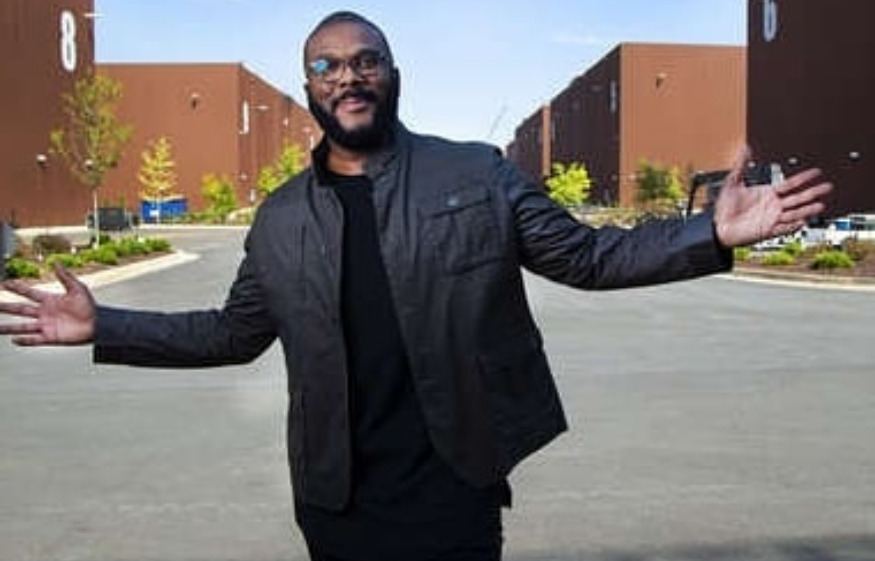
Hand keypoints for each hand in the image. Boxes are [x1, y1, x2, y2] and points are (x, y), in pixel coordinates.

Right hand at [0, 263, 95, 345]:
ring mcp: (46, 326)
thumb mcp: (78, 289)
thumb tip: (56, 263)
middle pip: (20, 309)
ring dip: (8, 327)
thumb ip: (66, 277)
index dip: (17, 288)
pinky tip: (14, 339)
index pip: (29, 293)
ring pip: (22, 326)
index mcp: (50, 301)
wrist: (99, 324)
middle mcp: (44, 313)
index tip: (5, 283)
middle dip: (5, 306)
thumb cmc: (90, 307)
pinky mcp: (50, 337)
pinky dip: (25, 340)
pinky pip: (34, 339)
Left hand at [713, 146, 832, 247]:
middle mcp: (773, 206)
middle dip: (813, 192)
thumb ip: (740, 165)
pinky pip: (784, 229)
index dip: (804, 177)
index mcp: (768, 194)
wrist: (718, 227)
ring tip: (821, 205)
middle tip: (828, 186)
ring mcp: (772, 219)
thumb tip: (745, 148)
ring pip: (795, 213)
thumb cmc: (724, 208)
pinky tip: (803, 222)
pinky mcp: (768, 231)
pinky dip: (793, 226)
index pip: (791, 183)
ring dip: (808, 209)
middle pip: (798, 198)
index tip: (817, 171)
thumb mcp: (732, 183)